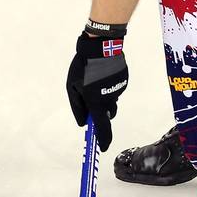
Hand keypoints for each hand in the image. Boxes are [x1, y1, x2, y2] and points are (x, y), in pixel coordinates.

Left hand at [65, 23, 128, 151]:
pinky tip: (102, 73)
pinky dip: (109, 85)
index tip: (103, 148)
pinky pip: (115, 89)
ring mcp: (118, 90)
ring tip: (94, 79)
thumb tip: (83, 123)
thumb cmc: (82, 68)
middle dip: (100, 111)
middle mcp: (110, 99)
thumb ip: (77, 107)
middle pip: (107, 114)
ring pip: (111, 100)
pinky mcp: (123, 81)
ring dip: (103, 96)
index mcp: (96, 102)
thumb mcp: (72, 88)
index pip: (102, 127)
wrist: (100, 47)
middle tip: (91, 98)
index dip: (103, 139)